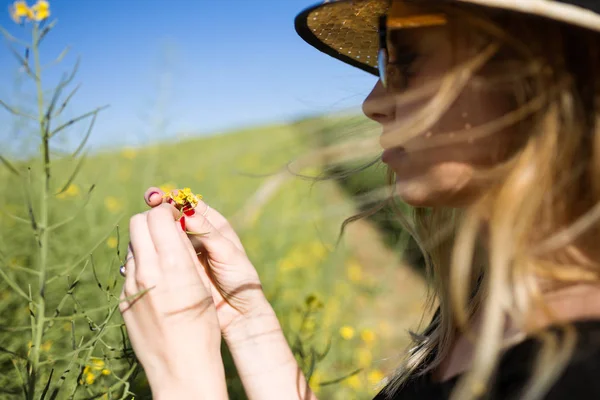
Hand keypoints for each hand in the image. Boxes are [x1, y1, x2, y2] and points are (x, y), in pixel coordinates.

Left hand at [119, 203, 227, 398]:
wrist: (182, 367)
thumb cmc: (202, 326)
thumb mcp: (201, 283)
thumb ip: (185, 253)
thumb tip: (174, 228)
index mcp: (172, 264)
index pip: (158, 216)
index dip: (168, 212)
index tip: (176, 217)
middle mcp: (147, 271)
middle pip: (137, 223)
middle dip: (152, 221)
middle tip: (167, 231)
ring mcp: (131, 286)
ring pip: (131, 245)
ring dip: (145, 242)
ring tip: (164, 258)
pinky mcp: (124, 300)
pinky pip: (129, 269)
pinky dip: (141, 264)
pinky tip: (157, 280)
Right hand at [142, 187, 267, 334]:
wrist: (239, 312)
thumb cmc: (240, 279)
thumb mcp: (227, 253)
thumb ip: (207, 233)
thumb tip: (186, 212)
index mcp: (213, 225)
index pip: (190, 204)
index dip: (175, 198)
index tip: (162, 196)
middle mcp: (197, 235)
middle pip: (173, 216)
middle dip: (159, 208)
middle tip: (149, 202)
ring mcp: (185, 252)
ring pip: (164, 234)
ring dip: (152, 228)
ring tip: (143, 222)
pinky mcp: (176, 269)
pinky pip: (161, 254)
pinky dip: (150, 249)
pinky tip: (140, 247)